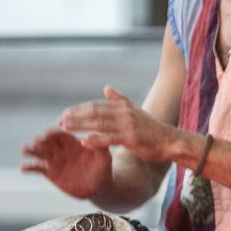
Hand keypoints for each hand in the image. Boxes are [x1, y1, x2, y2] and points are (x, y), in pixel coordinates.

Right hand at [22, 127, 112, 199]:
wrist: (98, 187)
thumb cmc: (103, 170)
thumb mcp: (105, 158)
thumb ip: (100, 148)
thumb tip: (92, 137)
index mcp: (73, 143)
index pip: (60, 134)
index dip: (53, 133)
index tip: (47, 134)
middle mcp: (61, 150)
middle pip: (47, 142)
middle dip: (40, 141)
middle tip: (35, 142)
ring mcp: (54, 161)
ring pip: (39, 153)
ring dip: (31, 150)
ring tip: (25, 150)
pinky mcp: (50, 173)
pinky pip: (36, 168)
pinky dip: (29, 167)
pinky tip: (23, 168)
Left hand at [57, 86, 177, 163]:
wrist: (171, 142)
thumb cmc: (152, 129)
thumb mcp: (135, 111)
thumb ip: (120, 100)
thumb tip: (106, 87)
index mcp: (124, 107)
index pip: (96, 105)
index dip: (79, 108)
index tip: (65, 113)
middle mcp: (124, 113)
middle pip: (94, 112)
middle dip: (75, 116)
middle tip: (59, 121)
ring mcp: (128, 126)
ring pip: (98, 124)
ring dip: (79, 125)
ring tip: (64, 128)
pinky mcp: (132, 139)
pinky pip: (110, 139)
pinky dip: (96, 140)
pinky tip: (83, 142)